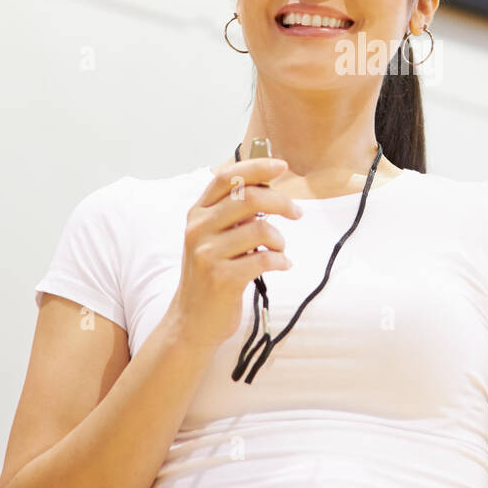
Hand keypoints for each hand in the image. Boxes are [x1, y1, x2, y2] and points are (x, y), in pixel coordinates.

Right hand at [165, 157, 303, 349]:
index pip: (227, 177)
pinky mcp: (222, 278)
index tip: (282, 166)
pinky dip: (281, 261)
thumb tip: (268, 185)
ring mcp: (208, 254)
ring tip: (279, 250)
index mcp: (198, 213)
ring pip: (261, 229)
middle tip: (296, 213)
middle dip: (282, 202)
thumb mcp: (213, 237)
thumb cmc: (211, 274)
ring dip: (280, 240)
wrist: (191, 321)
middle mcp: (199, 229)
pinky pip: (265, 259)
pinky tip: (281, 265)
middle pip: (249, 197)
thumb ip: (233, 213)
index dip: (256, 166)